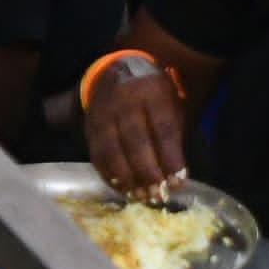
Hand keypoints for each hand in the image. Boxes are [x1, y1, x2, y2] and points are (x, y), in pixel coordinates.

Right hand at [82, 55, 188, 197]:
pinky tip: (122, 188)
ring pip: (112, 150)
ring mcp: (104, 115)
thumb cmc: (153, 96)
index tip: (179, 182)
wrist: (115, 71)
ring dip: (126, 177)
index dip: (171, 157)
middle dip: (147, 171)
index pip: (163, 128)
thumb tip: (176, 178)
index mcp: (152, 93)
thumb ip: (174, 137)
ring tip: (139, 196)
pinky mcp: (90, 128)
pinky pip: (97, 155)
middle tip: (157, 195)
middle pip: (135, 141)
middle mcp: (125, 101)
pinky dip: (109, 175)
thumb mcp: (171, 105)